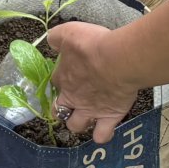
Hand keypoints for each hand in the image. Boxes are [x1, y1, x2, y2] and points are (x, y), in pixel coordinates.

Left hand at [51, 22, 142, 144]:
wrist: (118, 60)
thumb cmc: (94, 45)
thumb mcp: (69, 32)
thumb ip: (57, 37)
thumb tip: (51, 41)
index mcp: (63, 77)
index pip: (56, 81)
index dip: (62, 78)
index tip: (72, 71)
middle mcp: (73, 98)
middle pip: (59, 109)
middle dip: (62, 108)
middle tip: (73, 100)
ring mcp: (89, 110)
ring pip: (75, 126)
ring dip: (78, 123)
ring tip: (87, 116)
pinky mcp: (108, 118)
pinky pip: (101, 135)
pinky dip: (101, 135)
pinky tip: (103, 130)